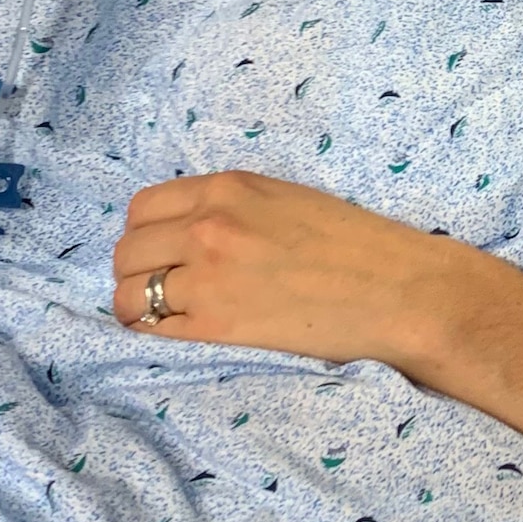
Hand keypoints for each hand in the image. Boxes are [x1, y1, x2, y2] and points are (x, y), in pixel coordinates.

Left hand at [111, 171, 480, 372]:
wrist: (395, 289)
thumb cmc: (353, 241)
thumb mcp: (284, 197)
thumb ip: (230, 205)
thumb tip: (186, 226)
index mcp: (228, 188)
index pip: (143, 208)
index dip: (145, 232)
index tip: (158, 249)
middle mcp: (209, 227)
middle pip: (127, 251)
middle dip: (134, 269)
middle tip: (159, 284)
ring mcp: (209, 278)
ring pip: (128, 293)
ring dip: (137, 305)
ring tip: (163, 313)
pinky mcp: (217, 327)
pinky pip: (151, 330)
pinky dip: (151, 333)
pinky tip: (172, 333)